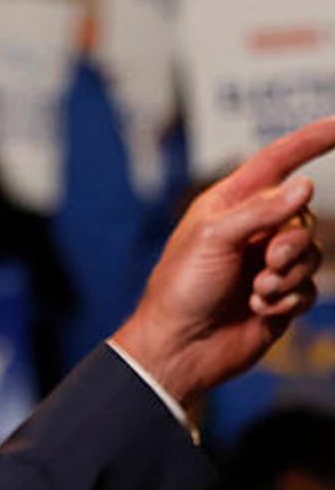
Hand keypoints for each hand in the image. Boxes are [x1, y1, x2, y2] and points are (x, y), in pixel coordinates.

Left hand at [113, 118, 334, 409]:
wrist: (179, 347)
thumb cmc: (182, 287)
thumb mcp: (214, 238)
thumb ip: (261, 211)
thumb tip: (305, 185)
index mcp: (228, 206)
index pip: (275, 164)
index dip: (308, 142)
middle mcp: (251, 230)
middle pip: (302, 217)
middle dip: (291, 241)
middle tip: (267, 262)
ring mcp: (266, 263)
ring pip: (310, 254)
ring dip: (288, 275)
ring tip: (256, 292)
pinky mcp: (279, 295)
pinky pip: (308, 288)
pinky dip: (287, 299)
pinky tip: (259, 311)